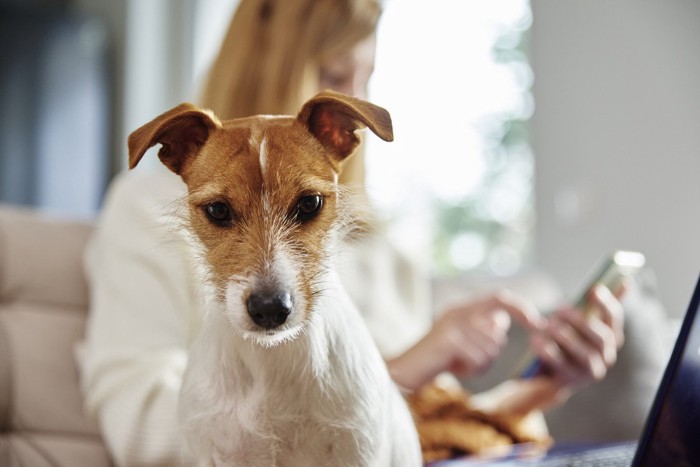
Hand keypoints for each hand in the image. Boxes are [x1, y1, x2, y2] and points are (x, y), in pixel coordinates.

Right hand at [388, 290, 544, 391]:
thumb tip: (503, 321)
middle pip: (497, 331)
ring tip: (458, 364)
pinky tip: (454, 368)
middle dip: (490, 353)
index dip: (521, 308)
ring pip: (490, 348)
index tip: (538, 324)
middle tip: (469, 360)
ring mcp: (451, 324)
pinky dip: (470, 369)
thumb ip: (483, 330)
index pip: (499, 298)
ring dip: (480, 363)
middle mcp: (457, 311)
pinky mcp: (448, 340)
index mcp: (462, 308)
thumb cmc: (438, 360)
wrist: (406, 371)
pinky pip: (478, 358)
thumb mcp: (464, 342)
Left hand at [530, 283, 625, 387]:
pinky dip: (548, 351)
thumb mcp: (574, 322)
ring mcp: (589, 371)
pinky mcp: (570, 381)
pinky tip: (536, 340)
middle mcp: (605, 356)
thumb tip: (614, 283)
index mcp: (609, 338)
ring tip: (547, 325)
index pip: (614, 318)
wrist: (542, 374)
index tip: (594, 289)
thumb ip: (591, 305)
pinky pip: (562, 365)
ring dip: (564, 336)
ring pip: (584, 352)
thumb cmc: (561, 341)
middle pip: (601, 337)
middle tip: (559, 309)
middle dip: (580, 321)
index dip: (606, 303)